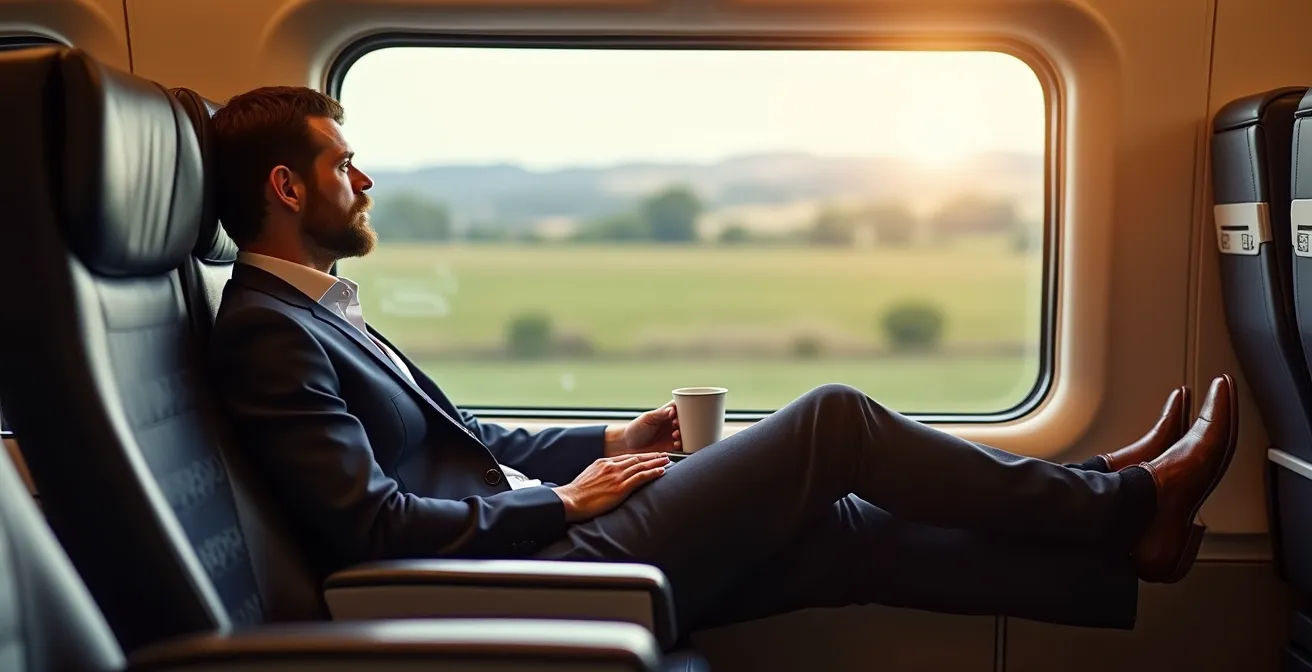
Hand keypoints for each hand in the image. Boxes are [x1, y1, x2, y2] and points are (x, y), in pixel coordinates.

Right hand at [551, 453, 669, 522]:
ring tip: (668, 461)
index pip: (626, 457)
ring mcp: (617, 476)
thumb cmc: (576, 494)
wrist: (570, 500)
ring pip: (641, 465)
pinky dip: (653, 473)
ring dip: (656, 462)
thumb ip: (600, 475)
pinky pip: (641, 477)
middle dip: (652, 456)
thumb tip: (605, 480)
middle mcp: (612, 466)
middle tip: (664, 455)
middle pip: (637, 458)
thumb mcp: (588, 478)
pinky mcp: (620, 487)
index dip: (640, 456)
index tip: (649, 456)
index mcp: (603, 463)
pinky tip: (662, 472)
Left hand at [605, 401, 680, 456]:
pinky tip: (677, 445)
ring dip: (685, 435)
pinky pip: (683, 445)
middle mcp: (671, 423)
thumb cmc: (635, 428)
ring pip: (686, 433)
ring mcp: (672, 434)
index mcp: (667, 413)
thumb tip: (673, 410)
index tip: (680, 414)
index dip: (685, 410)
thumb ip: (660, 414)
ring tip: (675, 436)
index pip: (681, 408)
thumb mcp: (647, 419)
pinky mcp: (671, 445)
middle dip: (685, 424)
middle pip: (687, 421)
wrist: (628, 444)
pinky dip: (683, 445)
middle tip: (676, 426)